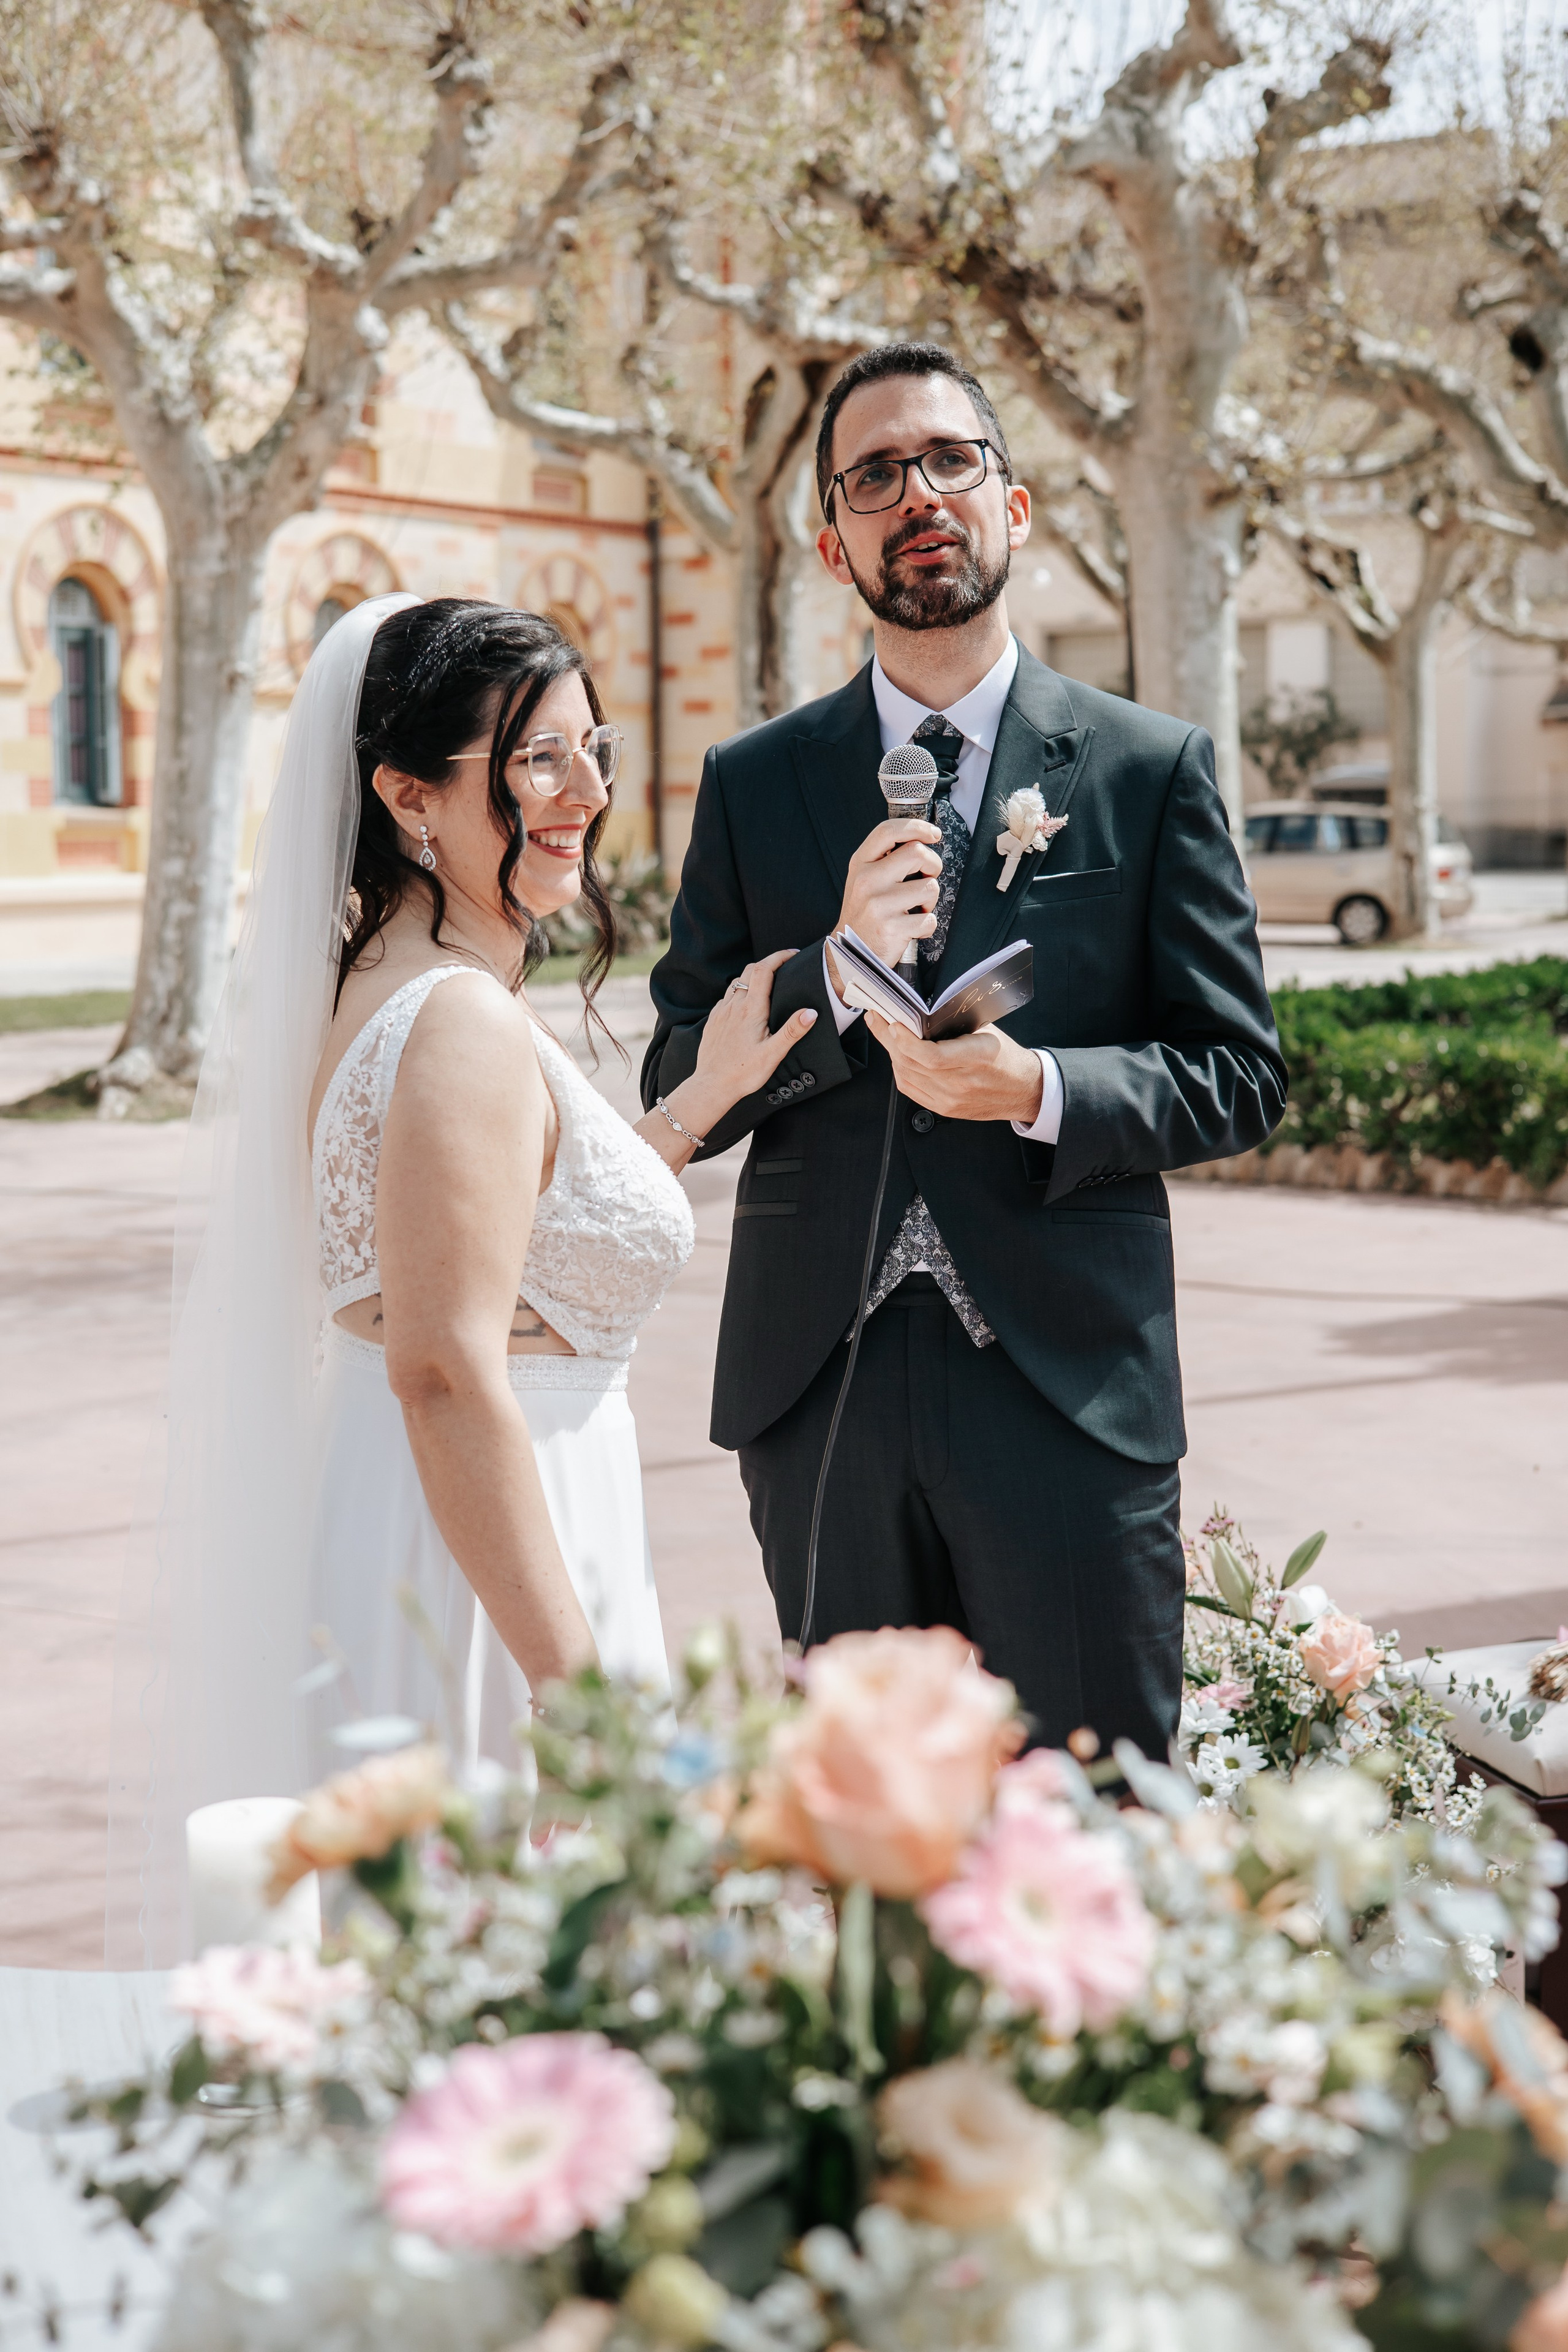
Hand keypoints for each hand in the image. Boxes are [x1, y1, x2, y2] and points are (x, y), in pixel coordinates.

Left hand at [683, 950, 816, 1124]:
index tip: (793, 954)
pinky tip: (746, 1004)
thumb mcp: (773, 1054)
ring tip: (768, 982)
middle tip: (784, 965)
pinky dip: (739, 991)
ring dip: (753, 976)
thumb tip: (811, 1012)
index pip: (764, 970)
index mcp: (751, 1009)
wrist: (711, 1086)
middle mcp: (734, 1005)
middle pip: (750, 970)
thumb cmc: (743, 1073)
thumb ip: (792, 1031)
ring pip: (736, 982)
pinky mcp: (713, 1020)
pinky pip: (727, 997)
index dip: (779, 956)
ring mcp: (721, 1012)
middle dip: (768, 962)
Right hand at [827, 817, 943, 991]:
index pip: (888, 831)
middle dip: (933, 865)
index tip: (933, 834)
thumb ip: (886, 858)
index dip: (916, 827)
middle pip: (916, 852)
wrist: (849, 953)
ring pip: (929, 886)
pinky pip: (928, 919)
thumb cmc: (865, 913)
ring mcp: (878, 904)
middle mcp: (867, 880)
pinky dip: (926, 925)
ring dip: (931, 900)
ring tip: (916, 908)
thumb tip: (922, 840)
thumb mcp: (864, 878)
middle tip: (926, 877)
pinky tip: (911, 928)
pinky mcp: (891, 927)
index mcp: (861, 863)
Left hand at [865, 1013, 1043, 1125]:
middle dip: (888, 1038)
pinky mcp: (944, 1108)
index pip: (931, 1056)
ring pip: (906, 1075)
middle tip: (877, 1018)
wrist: (1023, 1090)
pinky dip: (900, 1070)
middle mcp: (961, 1083)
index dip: (905, 1041)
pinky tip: (897, 1055)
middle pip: (912, 1063)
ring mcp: (950, 1099)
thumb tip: (920, 1010)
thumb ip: (955, 1024)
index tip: (893, 1022)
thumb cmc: (1006, 1057)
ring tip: (884, 1033)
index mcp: (976, 1058)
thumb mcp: (987, 1031)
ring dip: (891, 1052)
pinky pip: (911, 1089)